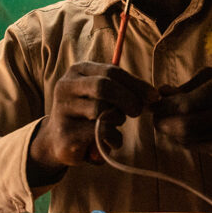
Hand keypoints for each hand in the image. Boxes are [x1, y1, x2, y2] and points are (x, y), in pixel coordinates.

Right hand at [29, 62, 157, 180]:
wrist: (57, 140)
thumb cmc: (87, 114)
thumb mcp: (101, 95)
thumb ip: (122, 90)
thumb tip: (153, 95)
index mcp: (78, 71)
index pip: (111, 71)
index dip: (136, 84)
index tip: (154, 96)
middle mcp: (66, 86)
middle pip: (104, 86)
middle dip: (128, 99)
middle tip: (137, 111)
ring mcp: (63, 109)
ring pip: (101, 110)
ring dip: (117, 120)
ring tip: (114, 127)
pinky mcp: (66, 133)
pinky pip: (98, 132)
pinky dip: (112, 138)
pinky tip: (109, 141)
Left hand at [151, 68, 211, 155]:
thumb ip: (187, 85)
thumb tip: (160, 93)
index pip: (188, 104)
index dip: (165, 107)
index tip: (154, 104)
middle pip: (185, 127)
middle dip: (163, 123)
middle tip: (156, 118)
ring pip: (186, 139)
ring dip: (170, 132)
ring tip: (169, 121)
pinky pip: (193, 146)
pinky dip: (182, 138)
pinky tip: (184, 129)